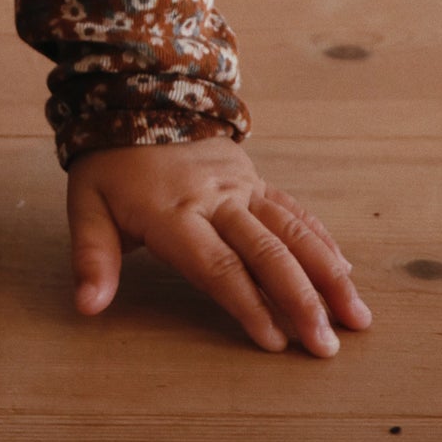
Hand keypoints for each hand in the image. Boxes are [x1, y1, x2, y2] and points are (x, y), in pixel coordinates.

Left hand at [67, 135, 372, 356]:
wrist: (134, 97)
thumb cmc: (109, 165)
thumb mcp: (86, 205)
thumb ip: (92, 257)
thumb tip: (86, 307)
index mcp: (172, 210)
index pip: (216, 264)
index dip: (245, 303)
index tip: (273, 342)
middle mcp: (214, 197)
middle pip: (265, 251)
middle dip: (300, 299)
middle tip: (327, 345)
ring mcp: (240, 186)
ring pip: (291, 230)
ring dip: (326, 274)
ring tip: (355, 317)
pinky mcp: (254, 178)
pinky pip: (293, 210)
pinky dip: (321, 241)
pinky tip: (346, 272)